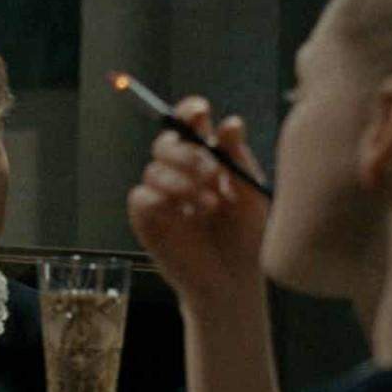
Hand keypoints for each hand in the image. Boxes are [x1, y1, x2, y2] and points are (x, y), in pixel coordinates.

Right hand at [128, 97, 268, 305]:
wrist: (235, 280)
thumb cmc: (246, 237)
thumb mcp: (250, 193)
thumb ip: (237, 158)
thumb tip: (230, 123)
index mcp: (205, 159)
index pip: (188, 123)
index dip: (188, 110)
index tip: (200, 112)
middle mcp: (179, 173)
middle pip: (165, 142)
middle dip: (187, 152)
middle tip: (212, 173)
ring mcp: (161, 196)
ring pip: (153, 168)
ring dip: (182, 181)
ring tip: (210, 204)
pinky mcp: (146, 220)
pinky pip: (140, 196)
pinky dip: (162, 200)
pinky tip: (187, 216)